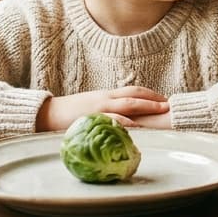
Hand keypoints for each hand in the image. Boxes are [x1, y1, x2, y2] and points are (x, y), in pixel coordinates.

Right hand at [36, 86, 169, 131]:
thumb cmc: (71, 114)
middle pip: (134, 94)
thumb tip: (125, 119)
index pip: (133, 91)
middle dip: (153, 98)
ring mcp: (99, 107)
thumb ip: (108, 111)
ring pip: (127, 103)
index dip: (150, 94)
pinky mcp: (92, 118)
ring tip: (161, 110)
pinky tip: (136, 125)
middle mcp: (106, 98)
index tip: (164, 99)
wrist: (48, 114)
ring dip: (146, 106)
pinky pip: (112, 118)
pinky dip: (125, 121)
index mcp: (106, 95)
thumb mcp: (93, 108)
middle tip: (169, 104)